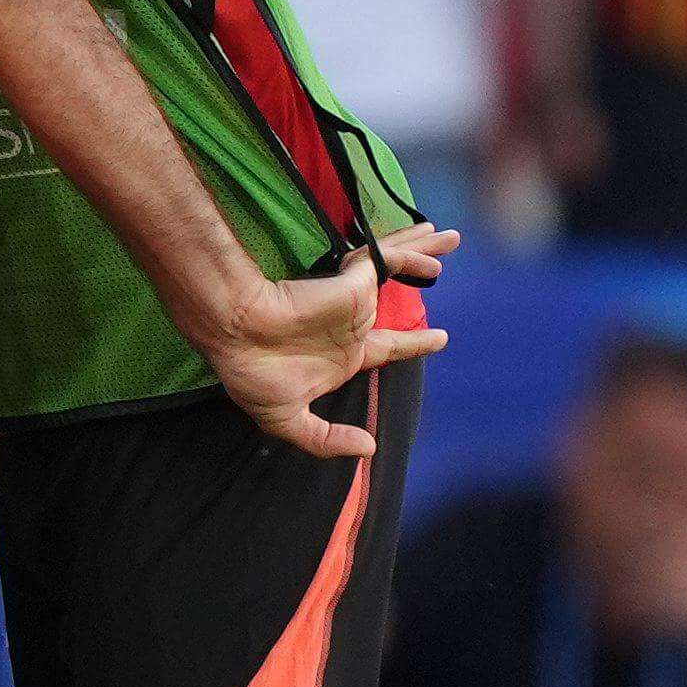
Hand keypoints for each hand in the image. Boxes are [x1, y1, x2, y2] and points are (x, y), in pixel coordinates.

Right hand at [196, 227, 457, 460]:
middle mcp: (351, 325)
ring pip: (397, 268)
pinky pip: (389, 265)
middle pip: (397, 296)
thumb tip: (368, 449)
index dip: (414, 343)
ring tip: (451, 237)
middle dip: (419, 274)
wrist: (235, 334)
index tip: (440, 338)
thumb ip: (326, 440)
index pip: (387, 347)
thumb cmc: (252, 374)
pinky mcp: (352, 283)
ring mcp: (353, 301)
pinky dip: (412, 258)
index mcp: (340, 356)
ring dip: (424, 250)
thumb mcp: (286, 420)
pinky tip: (434, 262)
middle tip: (443, 258)